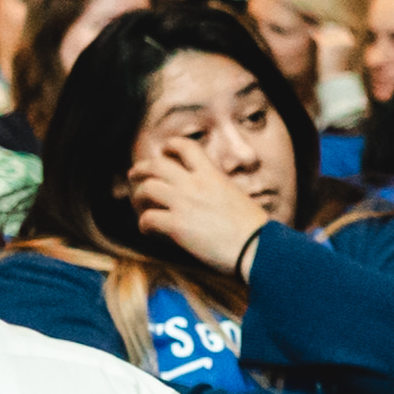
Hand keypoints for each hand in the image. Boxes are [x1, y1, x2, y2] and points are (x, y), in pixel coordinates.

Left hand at [128, 152, 274, 282]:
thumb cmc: (256, 229)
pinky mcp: (177, 225)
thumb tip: (210, 200)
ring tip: (140, 205)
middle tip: (135, 175)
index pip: (185, 147)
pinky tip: (148, 230)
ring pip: (146, 189)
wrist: (259, 247)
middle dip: (141, 169)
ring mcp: (184, 203)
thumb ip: (218, 192)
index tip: (165, 151)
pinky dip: (144, 224)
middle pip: (157, 165)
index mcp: (212, 176)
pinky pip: (148, 219)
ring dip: (139, 197)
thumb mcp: (238, 198)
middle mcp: (195, 184)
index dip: (171, 146)